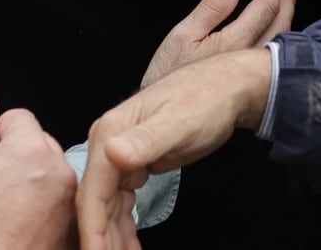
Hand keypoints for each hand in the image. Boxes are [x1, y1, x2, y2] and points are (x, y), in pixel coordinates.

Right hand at [0, 97, 77, 249]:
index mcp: (31, 150)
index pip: (17, 118)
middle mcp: (59, 172)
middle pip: (38, 144)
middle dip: (15, 157)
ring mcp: (69, 203)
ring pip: (49, 174)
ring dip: (30, 183)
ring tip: (3, 211)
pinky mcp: (71, 228)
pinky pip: (58, 203)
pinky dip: (42, 208)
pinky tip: (19, 226)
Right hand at [80, 50, 270, 249]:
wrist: (227, 87)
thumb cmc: (205, 101)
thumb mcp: (179, 122)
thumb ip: (146, 140)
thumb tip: (112, 153)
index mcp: (110, 135)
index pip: (93, 192)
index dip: (92, 230)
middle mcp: (108, 145)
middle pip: (96, 203)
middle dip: (101, 239)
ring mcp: (119, 155)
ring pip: (108, 206)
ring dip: (113, 236)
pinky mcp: (134, 164)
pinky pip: (121, 201)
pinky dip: (124, 224)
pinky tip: (129, 244)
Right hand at [141, 0, 296, 89]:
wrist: (167, 114)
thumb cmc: (169, 74)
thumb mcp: (183, 35)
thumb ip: (211, 9)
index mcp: (236, 42)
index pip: (265, 7)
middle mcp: (251, 58)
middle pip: (280, 23)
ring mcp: (253, 73)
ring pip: (281, 40)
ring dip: (287, 16)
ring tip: (288, 0)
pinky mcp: (249, 84)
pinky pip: (274, 55)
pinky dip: (281, 36)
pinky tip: (278, 31)